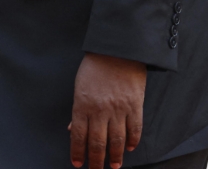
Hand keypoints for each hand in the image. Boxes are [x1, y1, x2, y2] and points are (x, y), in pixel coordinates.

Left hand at [68, 53, 145, 168]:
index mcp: (82, 104)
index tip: (77, 163)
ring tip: (115, 166)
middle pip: (98, 143)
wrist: (117, 50)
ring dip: (116, 156)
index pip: (79, 135)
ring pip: (117, 140)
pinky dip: (132, 141)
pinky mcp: (135, 106)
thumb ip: (78, 111)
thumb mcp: (79, 86)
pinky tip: (130, 148)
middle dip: (96, 160)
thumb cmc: (94, 67)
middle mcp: (100, 110)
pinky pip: (135, 129)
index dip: (78, 152)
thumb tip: (72, 130)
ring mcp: (119, 109)